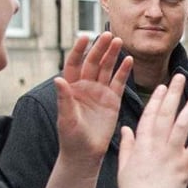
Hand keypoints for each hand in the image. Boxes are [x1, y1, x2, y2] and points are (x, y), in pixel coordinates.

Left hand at [55, 34, 131, 162]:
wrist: (86, 154)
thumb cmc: (71, 138)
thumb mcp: (65, 118)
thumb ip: (63, 98)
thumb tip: (57, 79)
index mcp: (71, 88)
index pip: (74, 64)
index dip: (79, 50)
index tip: (84, 37)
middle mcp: (86, 87)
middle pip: (93, 62)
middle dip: (100, 48)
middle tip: (108, 34)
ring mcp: (100, 92)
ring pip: (106, 69)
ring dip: (112, 55)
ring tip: (119, 41)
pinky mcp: (113, 101)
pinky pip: (119, 82)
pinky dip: (124, 71)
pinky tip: (129, 60)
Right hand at [115, 74, 187, 187]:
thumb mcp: (123, 166)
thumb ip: (126, 146)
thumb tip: (126, 129)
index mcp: (141, 145)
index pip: (149, 116)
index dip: (157, 99)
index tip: (163, 86)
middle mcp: (156, 147)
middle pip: (166, 115)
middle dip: (173, 95)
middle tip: (180, 78)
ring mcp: (171, 157)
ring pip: (181, 128)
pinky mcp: (184, 169)